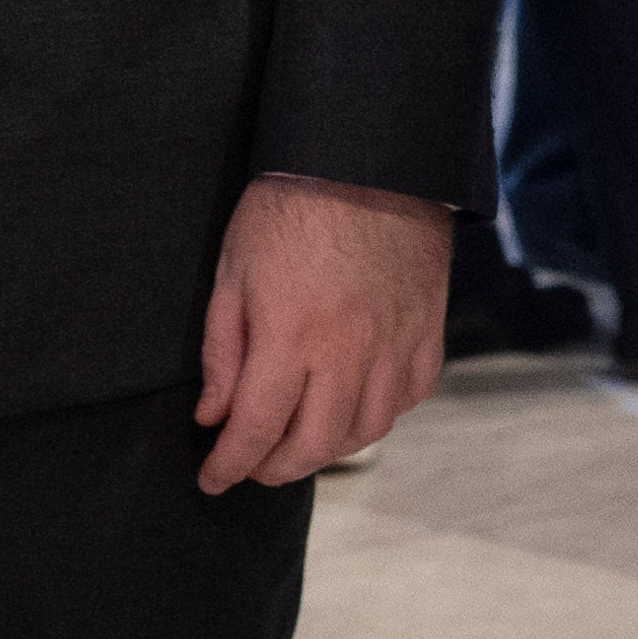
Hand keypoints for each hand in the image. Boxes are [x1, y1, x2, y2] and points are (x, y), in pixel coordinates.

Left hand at [191, 175, 452, 492]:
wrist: (369, 159)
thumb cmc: (288, 209)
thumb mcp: (232, 272)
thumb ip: (222, 351)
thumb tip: (214, 416)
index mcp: (290, 334)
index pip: (256, 429)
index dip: (229, 465)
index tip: (211, 479)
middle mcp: (348, 350)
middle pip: (314, 444)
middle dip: (275, 469)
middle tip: (252, 465)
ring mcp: (395, 342)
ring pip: (367, 430)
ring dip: (328, 449)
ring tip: (300, 440)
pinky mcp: (427, 330)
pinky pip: (408, 397)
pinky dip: (379, 414)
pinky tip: (352, 404)